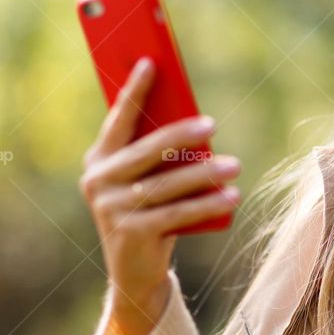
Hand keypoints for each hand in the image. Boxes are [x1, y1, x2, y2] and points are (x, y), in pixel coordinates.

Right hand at [79, 56, 241, 334]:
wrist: (134, 272)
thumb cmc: (148, 211)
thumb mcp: (147, 180)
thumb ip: (159, 153)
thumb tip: (196, 121)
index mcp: (99, 159)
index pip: (118, 119)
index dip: (134, 90)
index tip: (152, 62)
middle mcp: (99, 181)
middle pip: (147, 150)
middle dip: (181, 134)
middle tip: (212, 124)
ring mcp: (112, 209)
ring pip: (167, 184)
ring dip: (204, 174)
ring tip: (234, 166)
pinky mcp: (131, 234)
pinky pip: (177, 214)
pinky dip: (207, 205)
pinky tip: (231, 197)